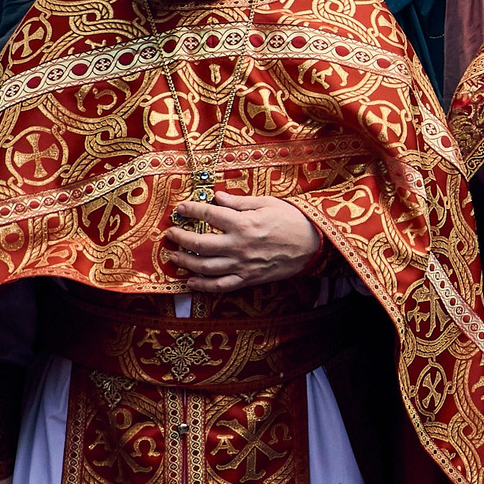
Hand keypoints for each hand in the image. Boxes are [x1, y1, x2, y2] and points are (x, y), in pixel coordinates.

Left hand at [163, 192, 323, 292]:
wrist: (313, 245)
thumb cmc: (292, 220)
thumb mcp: (268, 203)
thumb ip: (239, 202)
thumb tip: (216, 197)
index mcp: (243, 223)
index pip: (209, 214)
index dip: (191, 210)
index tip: (180, 208)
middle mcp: (239, 245)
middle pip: (199, 243)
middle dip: (180, 238)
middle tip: (170, 234)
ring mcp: (242, 264)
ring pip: (205, 266)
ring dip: (185, 261)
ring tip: (173, 257)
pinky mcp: (248, 278)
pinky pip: (220, 285)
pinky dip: (202, 286)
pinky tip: (190, 282)